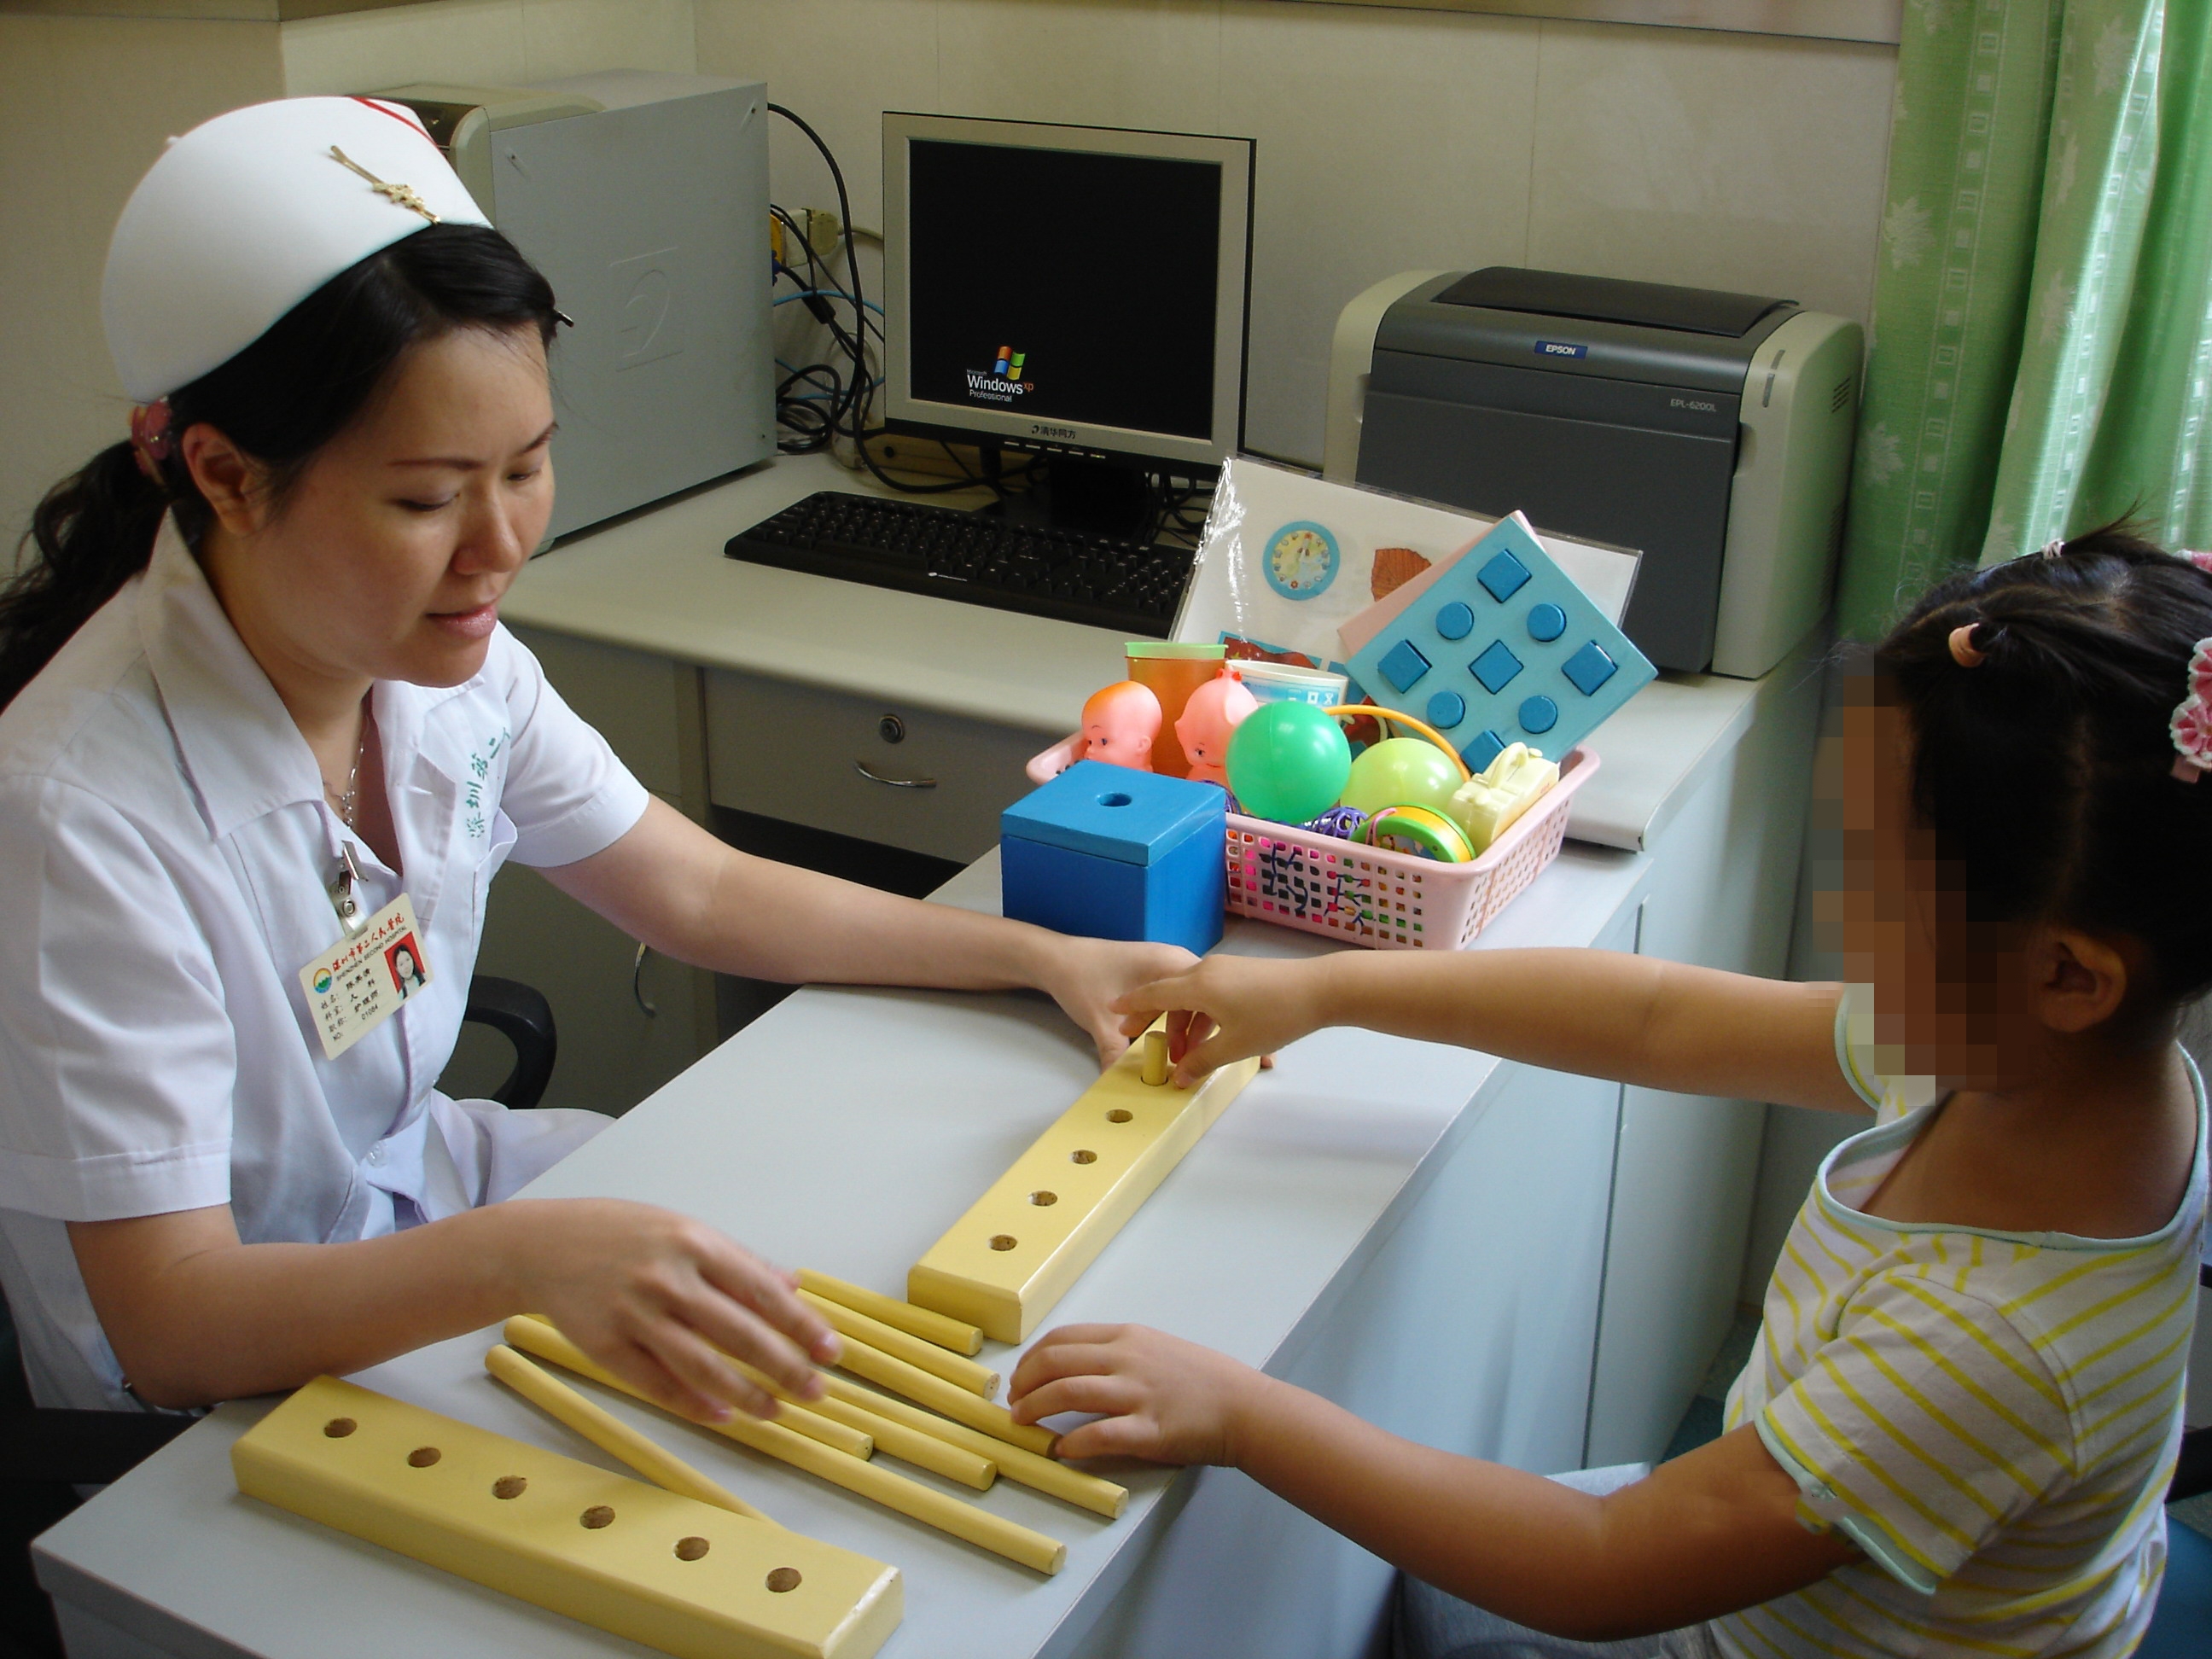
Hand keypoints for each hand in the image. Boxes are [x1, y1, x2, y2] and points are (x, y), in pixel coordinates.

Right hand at [499, 1198, 839, 1424]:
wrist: (542, 1246)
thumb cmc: (620, 1234)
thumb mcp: (684, 1229)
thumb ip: (739, 1260)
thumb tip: (792, 1285)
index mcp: (696, 1244)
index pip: (761, 1292)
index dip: (800, 1325)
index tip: (829, 1349)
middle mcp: (668, 1279)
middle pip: (739, 1333)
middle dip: (785, 1366)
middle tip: (816, 1390)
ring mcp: (634, 1315)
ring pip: (702, 1365)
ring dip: (746, 1394)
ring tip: (776, 1411)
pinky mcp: (605, 1346)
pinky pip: (657, 1384)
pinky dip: (693, 1403)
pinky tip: (722, 1414)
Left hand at [1007, 1323, 1269, 1463]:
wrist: (1244, 1407)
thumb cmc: (1203, 1380)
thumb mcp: (1157, 1349)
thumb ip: (1118, 1353)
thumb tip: (1074, 1366)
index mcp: (1127, 1337)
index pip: (1062, 1338)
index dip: (1031, 1357)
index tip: (1020, 1375)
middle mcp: (1127, 1359)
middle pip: (1056, 1362)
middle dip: (1024, 1382)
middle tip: (1013, 1401)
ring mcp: (1138, 1394)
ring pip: (1068, 1392)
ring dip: (1036, 1408)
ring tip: (1022, 1423)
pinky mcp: (1149, 1430)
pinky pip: (1098, 1435)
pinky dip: (1071, 1443)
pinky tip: (1060, 1451)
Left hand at [1035, 935, 1200, 1066]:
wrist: (1054, 959)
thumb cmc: (1080, 978)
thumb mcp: (1100, 1021)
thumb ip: (1115, 1054)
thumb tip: (1122, 1083)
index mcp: (1168, 962)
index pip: (1205, 993)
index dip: (1204, 1025)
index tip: (1198, 1053)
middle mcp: (1173, 959)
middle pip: (1201, 997)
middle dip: (1195, 1030)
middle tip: (1186, 1059)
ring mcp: (1165, 964)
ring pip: (1188, 997)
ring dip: (1183, 1025)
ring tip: (1175, 1054)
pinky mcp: (1155, 972)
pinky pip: (1175, 995)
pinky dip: (1172, 1017)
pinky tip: (1164, 1038)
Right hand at [1112, 953, 1332, 1084]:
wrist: (1321, 988)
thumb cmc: (1275, 1016)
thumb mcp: (1234, 1046)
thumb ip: (1202, 1061)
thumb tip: (1179, 1077)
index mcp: (1197, 985)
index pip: (1153, 993)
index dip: (1131, 1004)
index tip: (1112, 1011)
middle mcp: (1206, 970)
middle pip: (1170, 994)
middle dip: (1155, 1020)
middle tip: (1143, 1043)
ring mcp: (1226, 968)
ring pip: (1192, 995)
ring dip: (1184, 1023)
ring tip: (1185, 1054)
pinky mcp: (1243, 972)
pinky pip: (1210, 992)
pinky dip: (1203, 1014)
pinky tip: (1212, 1037)